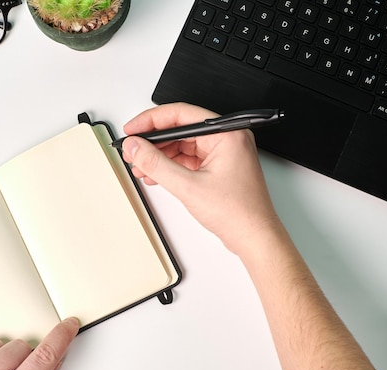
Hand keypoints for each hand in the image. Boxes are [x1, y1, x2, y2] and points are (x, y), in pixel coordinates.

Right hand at [122, 103, 279, 252]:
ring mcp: (223, 153)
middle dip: (153, 142)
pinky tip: (155, 175)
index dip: (151, 120)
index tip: (132, 129)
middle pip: (180, 129)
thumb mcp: (188, 186)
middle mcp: (226, 139)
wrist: (254, 237)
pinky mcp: (218, 167)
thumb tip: (136, 147)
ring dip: (159, 156)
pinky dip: (171, 166)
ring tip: (140, 167)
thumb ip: (156, 164)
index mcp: (226, 133)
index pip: (181, 114)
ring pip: (182, 145)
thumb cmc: (238, 213)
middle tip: (133, 151)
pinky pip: (188, 159)